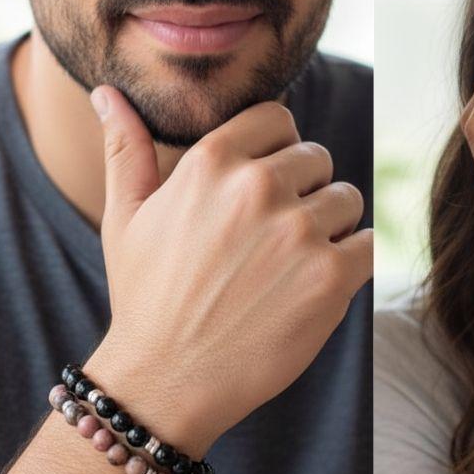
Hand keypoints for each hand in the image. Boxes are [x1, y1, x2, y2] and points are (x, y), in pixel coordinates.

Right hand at [87, 86, 372, 452]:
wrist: (169, 381)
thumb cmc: (147, 296)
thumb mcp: (125, 217)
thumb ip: (126, 147)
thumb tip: (106, 92)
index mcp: (212, 161)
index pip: (279, 120)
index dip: (278, 150)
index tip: (267, 184)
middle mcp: (258, 187)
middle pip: (317, 158)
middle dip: (303, 190)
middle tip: (273, 236)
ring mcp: (299, 231)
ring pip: (347, 198)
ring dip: (329, 225)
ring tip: (291, 263)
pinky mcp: (332, 276)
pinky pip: (367, 243)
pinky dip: (351, 260)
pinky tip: (315, 283)